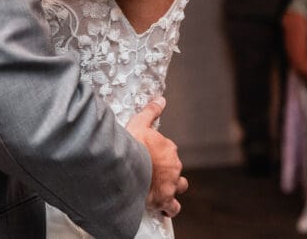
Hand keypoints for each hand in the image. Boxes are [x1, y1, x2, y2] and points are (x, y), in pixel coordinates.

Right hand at [126, 97, 187, 217]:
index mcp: (168, 148)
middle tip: (152, 171)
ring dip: (173, 187)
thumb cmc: (132, 145)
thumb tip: (161, 99)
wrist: (128, 166)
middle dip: (166, 170)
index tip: (149, 155)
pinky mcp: (165, 199)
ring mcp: (171, 183)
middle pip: (174, 168)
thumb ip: (151, 111)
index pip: (168, 151)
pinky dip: (169, 208)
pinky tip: (164, 207)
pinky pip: (173, 207)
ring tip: (162, 188)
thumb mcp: (140, 123)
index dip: (158, 154)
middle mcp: (173, 166)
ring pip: (179, 186)